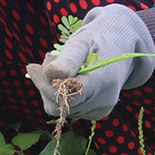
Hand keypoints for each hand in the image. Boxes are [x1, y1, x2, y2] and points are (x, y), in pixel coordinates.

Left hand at [26, 4, 154, 120]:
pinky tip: (67, 78)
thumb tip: (53, 74)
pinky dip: (60, 95)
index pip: (65, 96)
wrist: (120, 48)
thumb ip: (68, 58)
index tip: (33, 66)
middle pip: (58, 105)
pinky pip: (67, 110)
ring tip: (60, 66)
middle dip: (46, 84)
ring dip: (51, 89)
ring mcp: (101, 110)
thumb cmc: (97, 41)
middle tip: (48, 59)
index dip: (45, 84)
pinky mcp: (96, 113)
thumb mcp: (82, 41)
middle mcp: (104, 101)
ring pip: (60, 109)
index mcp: (102, 81)